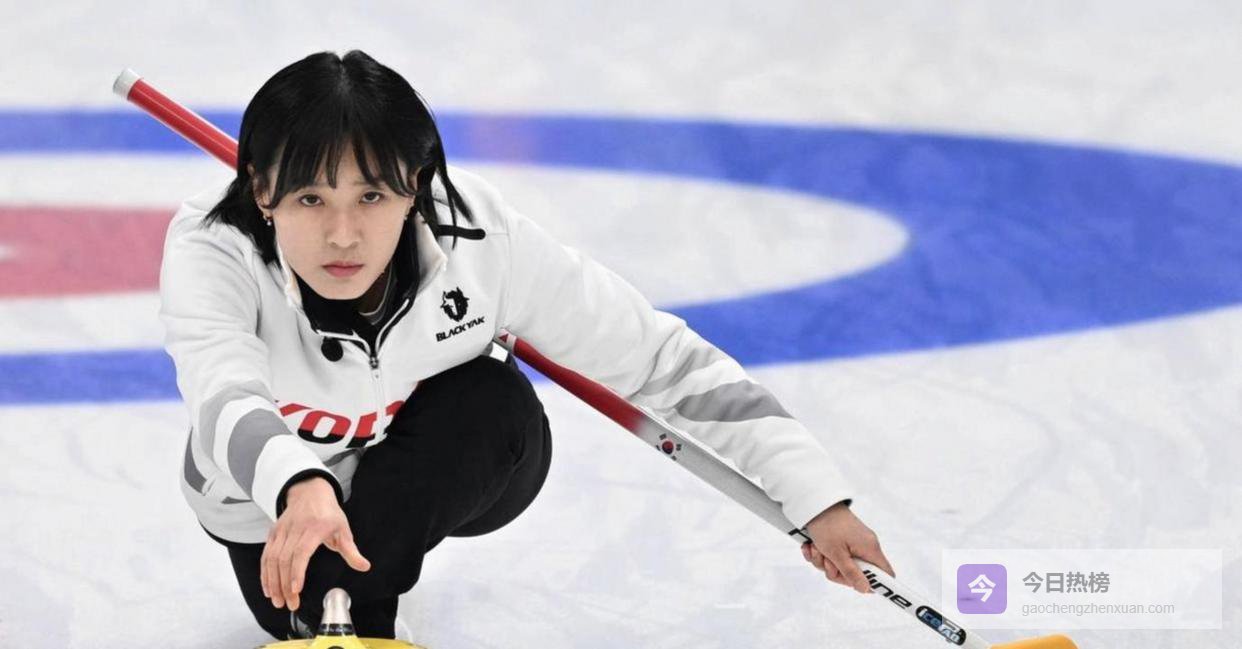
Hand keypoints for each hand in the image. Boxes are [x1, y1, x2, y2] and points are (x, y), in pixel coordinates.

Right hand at [261, 477, 370, 610]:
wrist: (310, 491)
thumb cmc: (328, 513)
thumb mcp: (344, 530)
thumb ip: (352, 551)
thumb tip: (364, 566)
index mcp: (315, 528)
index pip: (302, 552)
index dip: (297, 572)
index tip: (296, 589)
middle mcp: (295, 529)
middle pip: (285, 560)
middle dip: (285, 585)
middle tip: (290, 604)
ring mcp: (282, 531)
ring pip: (272, 559)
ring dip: (273, 582)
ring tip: (278, 601)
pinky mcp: (273, 533)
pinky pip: (265, 555)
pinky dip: (264, 574)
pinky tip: (269, 589)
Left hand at [799, 500, 894, 593]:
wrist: (814, 504)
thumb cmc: (827, 526)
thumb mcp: (836, 554)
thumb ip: (851, 573)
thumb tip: (866, 589)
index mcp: (870, 549)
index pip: (886, 574)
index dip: (875, 584)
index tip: (857, 586)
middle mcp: (865, 547)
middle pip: (857, 574)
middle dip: (836, 572)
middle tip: (827, 562)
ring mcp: (853, 544)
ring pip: (840, 566)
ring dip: (823, 561)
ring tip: (816, 548)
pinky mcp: (841, 541)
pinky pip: (833, 557)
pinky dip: (820, 554)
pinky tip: (810, 546)